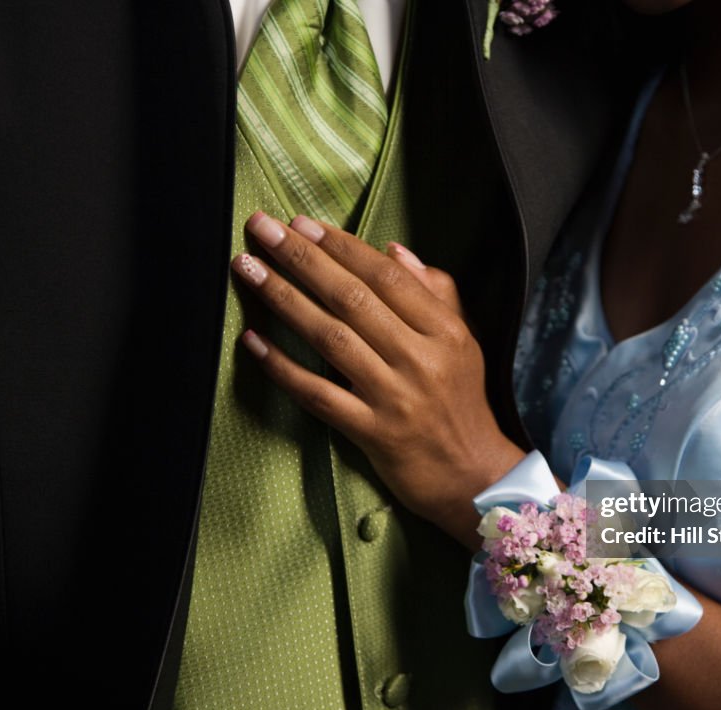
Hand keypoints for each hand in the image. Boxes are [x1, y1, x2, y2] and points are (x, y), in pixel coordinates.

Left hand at [232, 212, 523, 548]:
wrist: (472, 475)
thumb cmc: (461, 402)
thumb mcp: (463, 341)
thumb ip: (435, 292)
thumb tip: (394, 250)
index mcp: (444, 331)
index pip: (386, 277)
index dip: (340, 246)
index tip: (301, 223)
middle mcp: (420, 359)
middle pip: (352, 299)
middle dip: (302, 259)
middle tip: (263, 229)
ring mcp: (395, 397)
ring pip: (330, 338)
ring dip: (283, 299)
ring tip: (248, 270)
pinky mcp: (372, 433)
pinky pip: (318, 394)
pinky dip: (282, 367)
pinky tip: (252, 342)